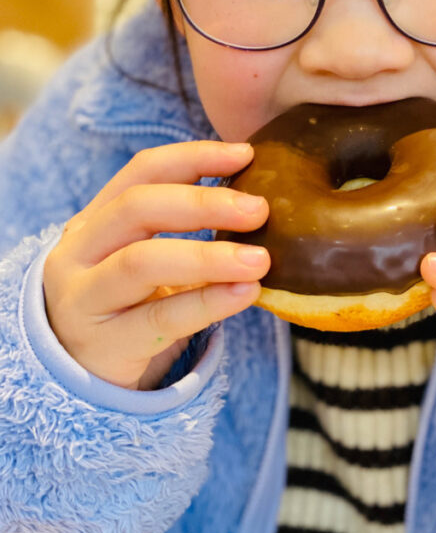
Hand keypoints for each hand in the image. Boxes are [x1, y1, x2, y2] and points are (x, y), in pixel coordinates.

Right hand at [43, 141, 269, 390]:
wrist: (79, 378)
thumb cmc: (127, 306)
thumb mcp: (143, 259)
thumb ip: (183, 230)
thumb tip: (257, 200)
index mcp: (95, 218)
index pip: (142, 170)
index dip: (194, 156)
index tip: (246, 154)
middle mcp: (79, 250)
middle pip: (137, 208)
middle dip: (203, 203)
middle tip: (259, 209)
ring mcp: (85, 297)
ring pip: (142, 262)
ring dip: (208, 256)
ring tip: (259, 260)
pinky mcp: (104, 343)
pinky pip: (161, 318)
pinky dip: (208, 303)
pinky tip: (245, 293)